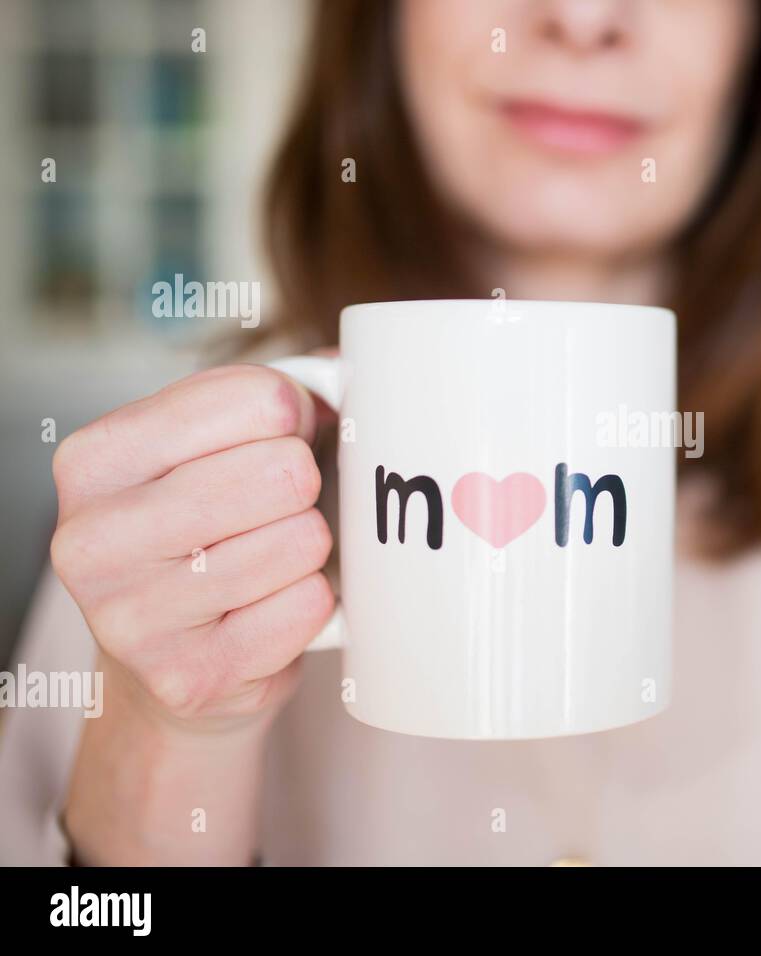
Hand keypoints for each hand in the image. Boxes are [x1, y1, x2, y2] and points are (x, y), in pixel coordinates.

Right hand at [50, 364, 335, 732]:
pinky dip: (312, 603)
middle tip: (275, 511)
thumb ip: (274, 394)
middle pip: (285, 472)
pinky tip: (269, 610)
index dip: (298, 417)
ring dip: (309, 550)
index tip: (281, 439)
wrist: (168, 661)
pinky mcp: (189, 677)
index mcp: (94, 459)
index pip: (259, 400)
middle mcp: (93, 538)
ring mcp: (132, 618)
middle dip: (304, 487)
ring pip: (302, 541)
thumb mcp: (210, 447)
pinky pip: (309, 606)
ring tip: (267, 563)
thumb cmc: (204, 532)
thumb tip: (360, 370)